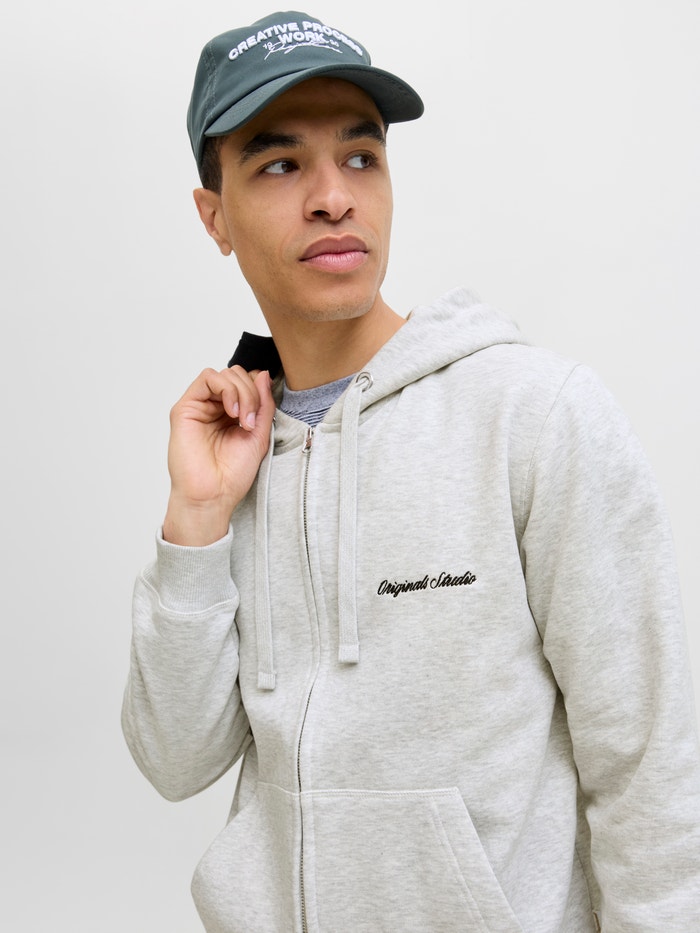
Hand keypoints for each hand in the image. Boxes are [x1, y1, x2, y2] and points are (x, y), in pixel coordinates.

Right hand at [162, 366, 275, 544]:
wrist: (213, 495)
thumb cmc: (232, 474)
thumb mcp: (259, 434)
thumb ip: (263, 404)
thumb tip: (263, 374)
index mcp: (232, 414)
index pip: (247, 382)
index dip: (259, 390)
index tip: (262, 415)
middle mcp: (215, 407)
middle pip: (237, 375)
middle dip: (252, 393)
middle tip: (252, 421)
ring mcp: (200, 406)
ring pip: (225, 374)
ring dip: (242, 392)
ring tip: (243, 420)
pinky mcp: (185, 408)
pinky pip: (207, 378)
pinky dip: (226, 388)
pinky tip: (232, 412)